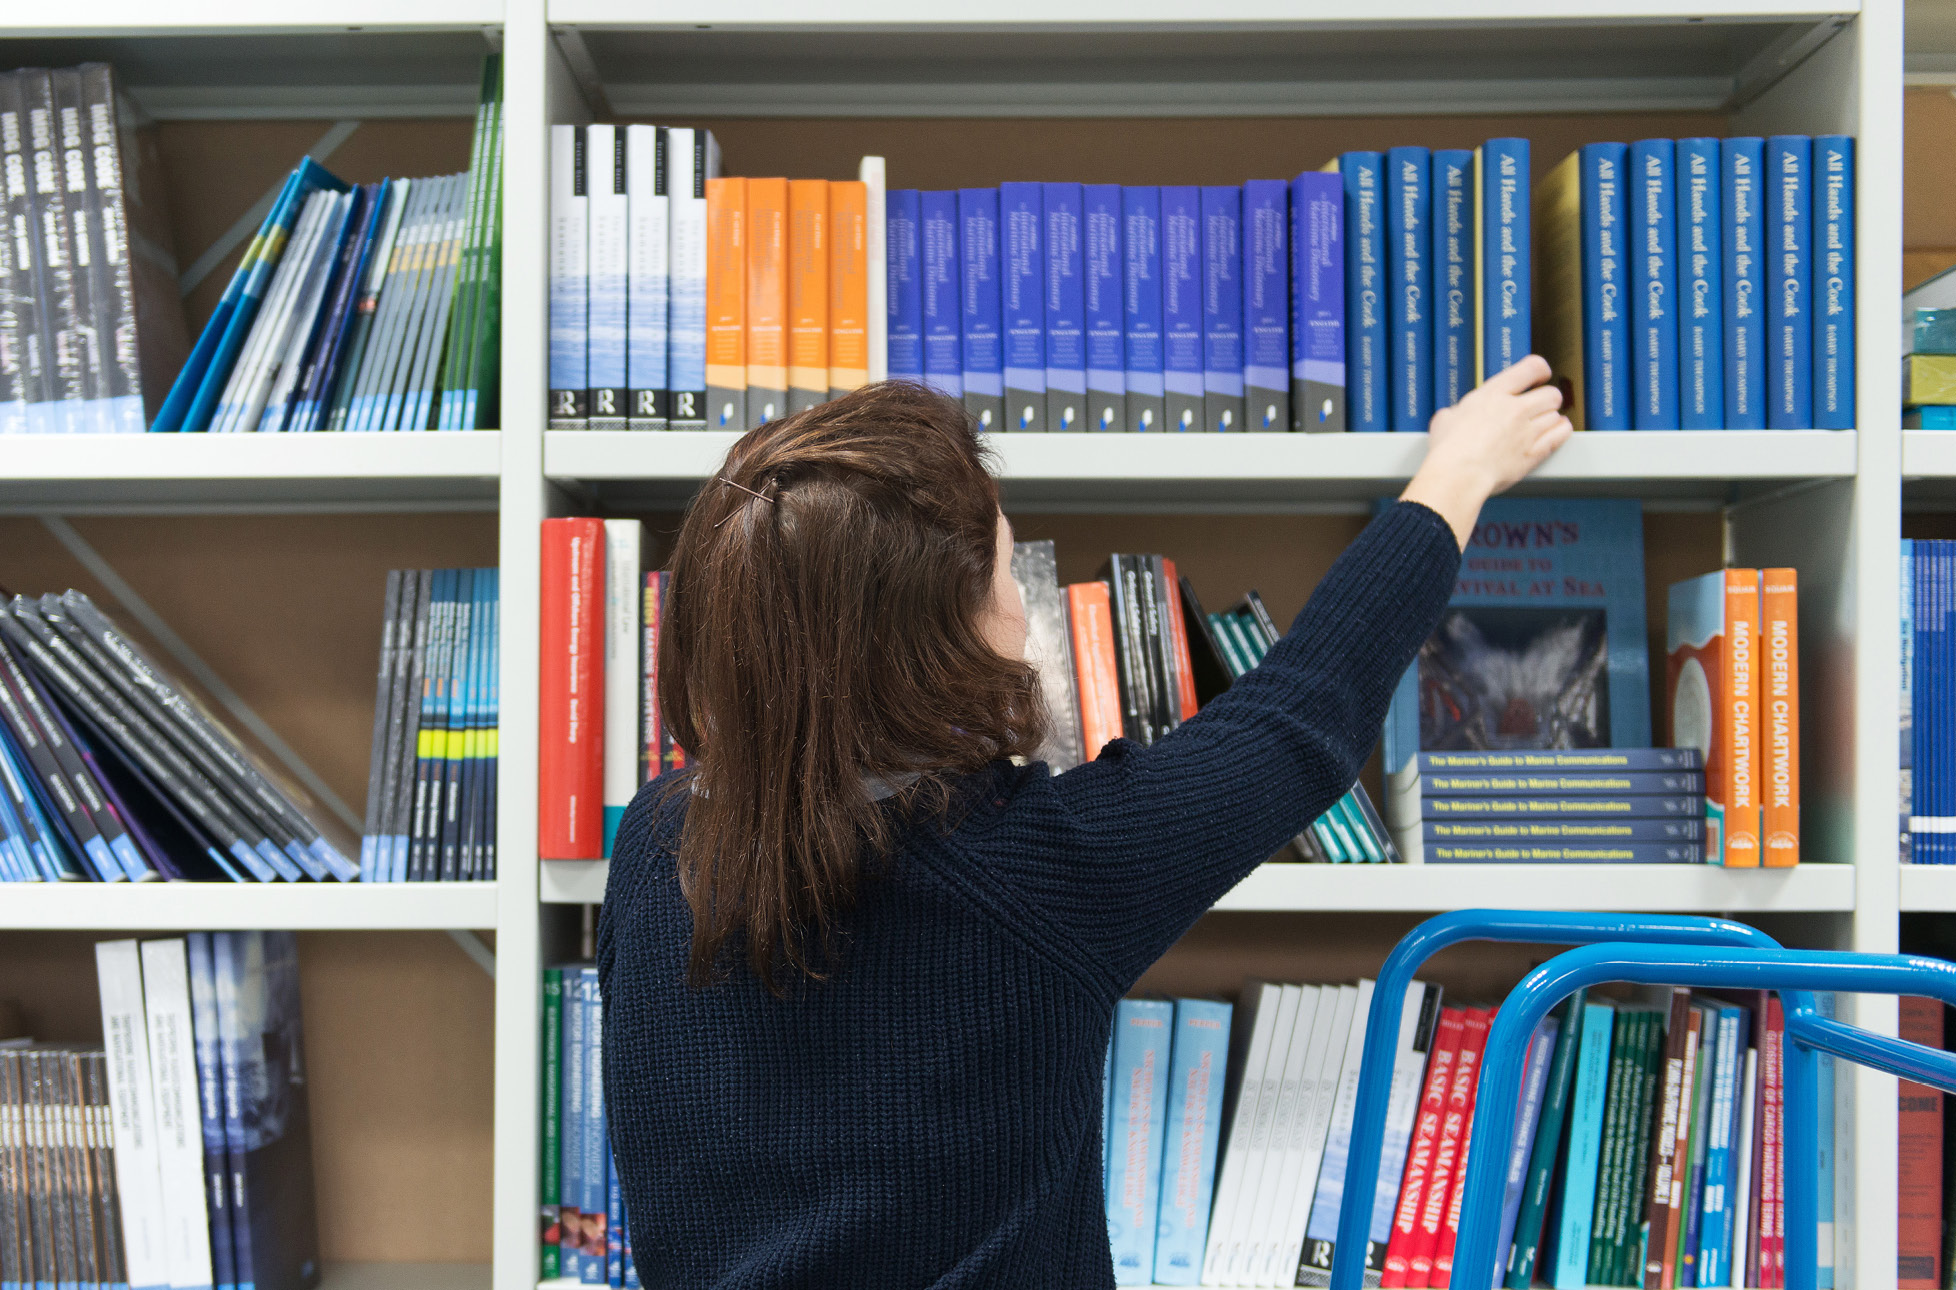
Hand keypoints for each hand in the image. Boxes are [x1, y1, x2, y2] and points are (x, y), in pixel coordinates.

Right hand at [1400, 355, 1573, 548]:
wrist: (1459, 476)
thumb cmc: (1449, 450)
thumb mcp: (1445, 418)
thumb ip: (1459, 412)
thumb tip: (1455, 416)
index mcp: (1494, 394)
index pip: (1531, 368)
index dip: (1540, 370)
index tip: (1540, 375)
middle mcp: (1516, 409)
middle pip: (1551, 393)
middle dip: (1548, 398)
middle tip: (1542, 403)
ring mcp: (1528, 431)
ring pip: (1556, 414)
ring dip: (1552, 417)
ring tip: (1546, 421)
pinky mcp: (1534, 453)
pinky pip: (1559, 435)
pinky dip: (1561, 432)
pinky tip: (1557, 431)